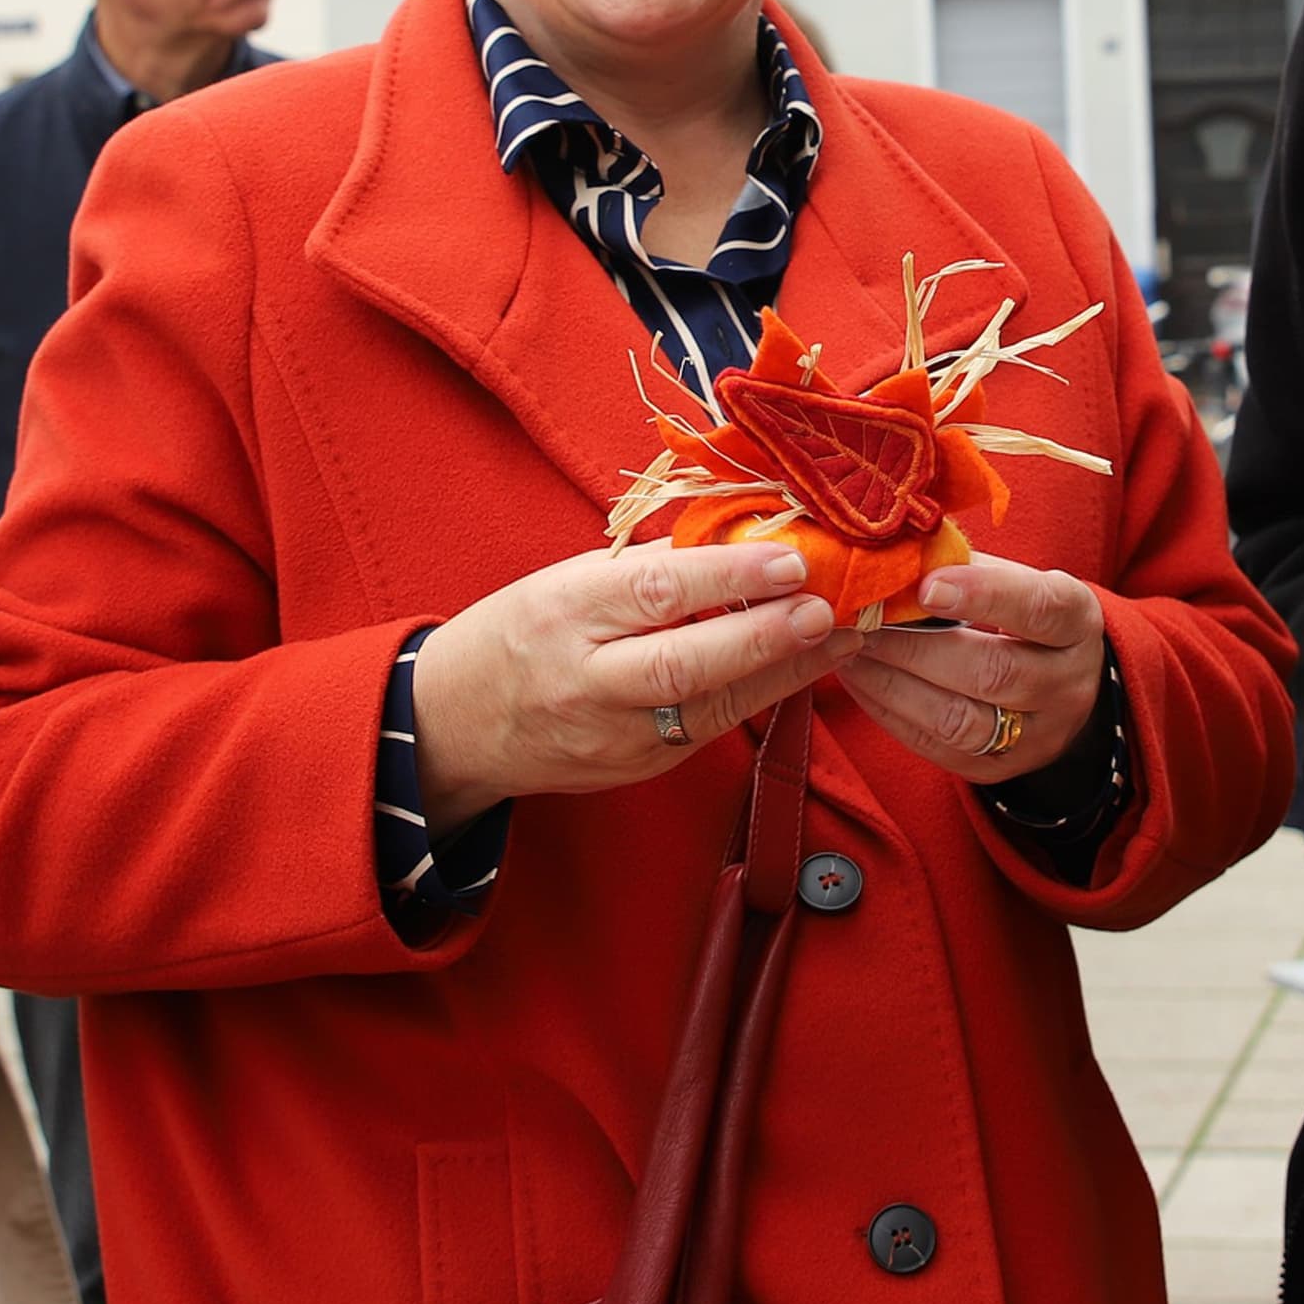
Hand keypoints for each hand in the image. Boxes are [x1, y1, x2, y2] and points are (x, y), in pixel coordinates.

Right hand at [411, 541, 865, 825]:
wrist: (457, 725)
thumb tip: (741, 534)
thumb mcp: (566, 580)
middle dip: (763, 637)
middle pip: (682, 663)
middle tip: (827, 609)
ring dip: (785, 672)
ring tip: (846, 637)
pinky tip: (805, 669)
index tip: (789, 557)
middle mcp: (586, 679)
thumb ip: (646, 566)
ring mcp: (613, 735)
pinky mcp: (638, 768)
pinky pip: (709, 730)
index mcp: (565, 611)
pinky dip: (761, 697)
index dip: (726, 575)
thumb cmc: (521, 632)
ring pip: (709, 707)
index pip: (653, 591)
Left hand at [827, 557, 1108, 787]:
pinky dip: (890, 713)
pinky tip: (860, 680)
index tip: (927, 586)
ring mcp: (1036, 736)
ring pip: (961, 720)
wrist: (1056, 684)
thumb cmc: (1021, 617)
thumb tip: (896, 555)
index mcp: (1077, 622)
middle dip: (916, 647)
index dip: (984, 595)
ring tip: (851, 651)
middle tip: (864, 621)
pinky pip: (938, 748)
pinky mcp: (998, 768)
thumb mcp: (1016, 581)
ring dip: (893, 684)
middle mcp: (1067, 684)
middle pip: (993, 672)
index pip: (1039, 609)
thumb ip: (966, 567)